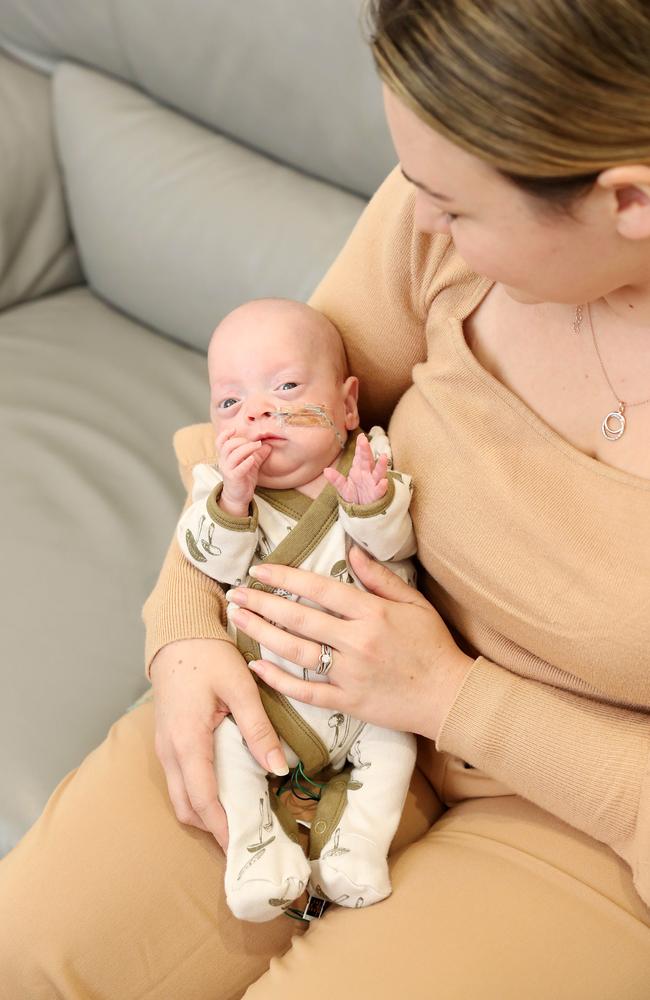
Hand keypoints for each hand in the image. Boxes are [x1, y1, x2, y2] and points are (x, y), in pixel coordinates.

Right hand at [150, 637, 288, 849]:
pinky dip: (199, 796)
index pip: (202, 800)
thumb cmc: (209, 656)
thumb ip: (259, 728)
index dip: (223, 829)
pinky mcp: (167, 741)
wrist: (177, 633)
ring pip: (180, 797)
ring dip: (206, 814)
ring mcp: (164, 747)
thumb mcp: (240, 687)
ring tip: (240, 821)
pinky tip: (226, 791)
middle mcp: (169, 751)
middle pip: (187, 808)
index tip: (243, 849)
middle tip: (247, 841)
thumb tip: (279, 768)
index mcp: (187, 740)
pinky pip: (180, 781)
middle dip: (214, 829)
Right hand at [215, 428, 271, 515]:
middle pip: (228, 446)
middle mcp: (224, 462)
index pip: (220, 442)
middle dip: (241, 441)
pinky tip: (253, 459)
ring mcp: (228, 470)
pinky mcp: (234, 478)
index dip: (225, 434)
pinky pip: (239, 468)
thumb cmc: (243, 479)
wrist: (237, 497)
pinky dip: (246, 462)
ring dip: (246, 448)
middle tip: (254, 443)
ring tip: (257, 446)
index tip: (234, 429)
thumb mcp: (251, 464)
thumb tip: (268, 445)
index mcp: (225, 457)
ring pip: (233, 455)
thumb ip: (258, 454)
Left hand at [225, 547, 473, 740]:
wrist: (448, 696)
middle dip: (262, 603)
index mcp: (372, 613)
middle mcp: (356, 642)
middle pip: (299, 618)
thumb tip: (351, 551)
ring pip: (296, 652)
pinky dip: (279, 680)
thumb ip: (380, 578)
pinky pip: (306, 691)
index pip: (320, 589)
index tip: (260, 570)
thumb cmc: (433, 646)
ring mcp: (349, 674)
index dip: (286, 576)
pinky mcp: (347, 703)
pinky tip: (257, 667)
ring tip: (238, 620)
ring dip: (262, 634)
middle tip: (235, 593)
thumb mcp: (414, 603)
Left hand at [323, 433, 388, 504]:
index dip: (360, 446)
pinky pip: (380, 490)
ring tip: (383, 457)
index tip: (360, 436)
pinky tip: (383, 482)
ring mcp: (374, 483)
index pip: (360, 456)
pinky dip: (382, 486)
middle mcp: (368, 474)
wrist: (363, 512)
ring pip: (378, 473)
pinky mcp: (377, 495)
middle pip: (368, 460)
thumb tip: (326, 470)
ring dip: (381, 465)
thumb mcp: (344, 488)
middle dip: (366, 450)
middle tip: (364, 439)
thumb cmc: (356, 496)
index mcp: (359, 470)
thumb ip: (336, 479)